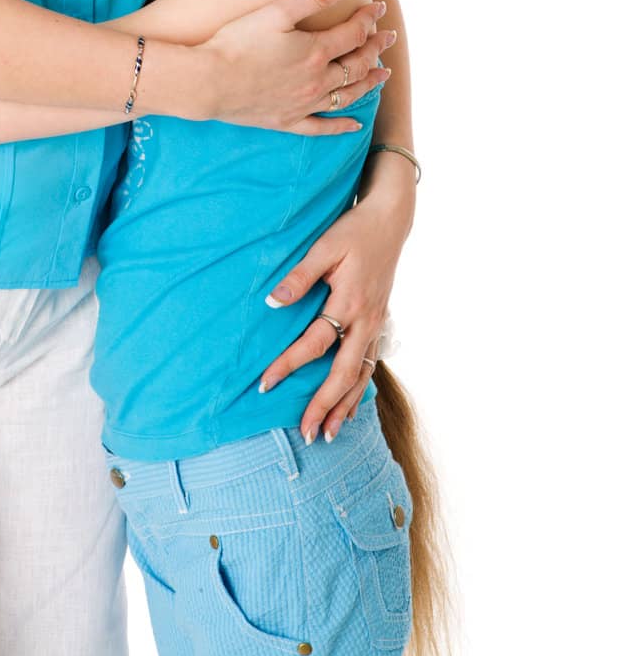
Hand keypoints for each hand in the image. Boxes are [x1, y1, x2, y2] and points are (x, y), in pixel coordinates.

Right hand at [202, 0, 395, 132]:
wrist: (207, 81)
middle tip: (388, 37)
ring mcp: (304, 104)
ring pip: (347, 95)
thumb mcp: (278, 11)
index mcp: (317, 51)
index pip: (354, 33)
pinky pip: (322, 127)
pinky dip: (341, 126)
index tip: (379, 7)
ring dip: (369, 83)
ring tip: (384, 74)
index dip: (369, 18)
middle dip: (375, 48)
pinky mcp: (287, 121)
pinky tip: (355, 125)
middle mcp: (317, 81)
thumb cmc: (237, 41)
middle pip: (357, 64)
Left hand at [257, 182, 412, 442]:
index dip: (288, 365)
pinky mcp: (379, 324)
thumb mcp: (324, 246)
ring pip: (361, 376)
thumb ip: (299, 276)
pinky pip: (370, 365)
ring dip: (344, 407)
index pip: (314, 344)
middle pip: (344, 374)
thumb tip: (273, 303)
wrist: (390, 221)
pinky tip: (350, 410)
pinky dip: (359, 391)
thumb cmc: (353, 230)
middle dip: (323, 405)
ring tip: (328, 435)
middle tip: (305, 433)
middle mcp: (366, 321)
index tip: (265, 384)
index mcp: (350, 302)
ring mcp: (376, 325)